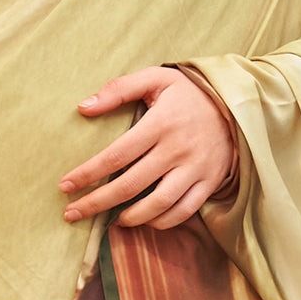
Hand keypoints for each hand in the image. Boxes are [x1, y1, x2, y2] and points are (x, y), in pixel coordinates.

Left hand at [58, 67, 235, 229]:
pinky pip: (184, 211)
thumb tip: (83, 107)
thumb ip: (119, 89)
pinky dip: (162, 221)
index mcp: (160, 122)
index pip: (116, 155)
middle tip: (72, 213)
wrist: (236, 103)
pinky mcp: (208, 182)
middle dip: (97, 202)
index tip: (65, 185)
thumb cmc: (188, 91)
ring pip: (158, 204)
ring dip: (130, 217)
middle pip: (130, 185)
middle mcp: (176, 149)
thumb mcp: (155, 78)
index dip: (87, 173)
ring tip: (110, 220)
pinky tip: (144, 220)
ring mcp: (195, 168)